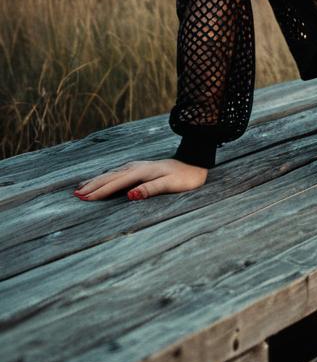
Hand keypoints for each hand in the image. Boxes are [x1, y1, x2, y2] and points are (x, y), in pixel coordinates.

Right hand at [73, 159, 207, 201]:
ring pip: (111, 173)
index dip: (99, 192)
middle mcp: (135, 167)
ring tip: (81, 188)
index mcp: (140, 172)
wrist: (195, 162)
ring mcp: (137, 166)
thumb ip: (150, 190)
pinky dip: (106, 176)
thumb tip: (130, 195)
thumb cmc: (184, 177)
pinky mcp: (140, 167)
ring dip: (96, 181)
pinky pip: (117, 172)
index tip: (84, 199)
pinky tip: (102, 178)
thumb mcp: (170, 184)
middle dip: (92, 186)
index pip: (115, 184)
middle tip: (75, 195)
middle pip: (109, 177)